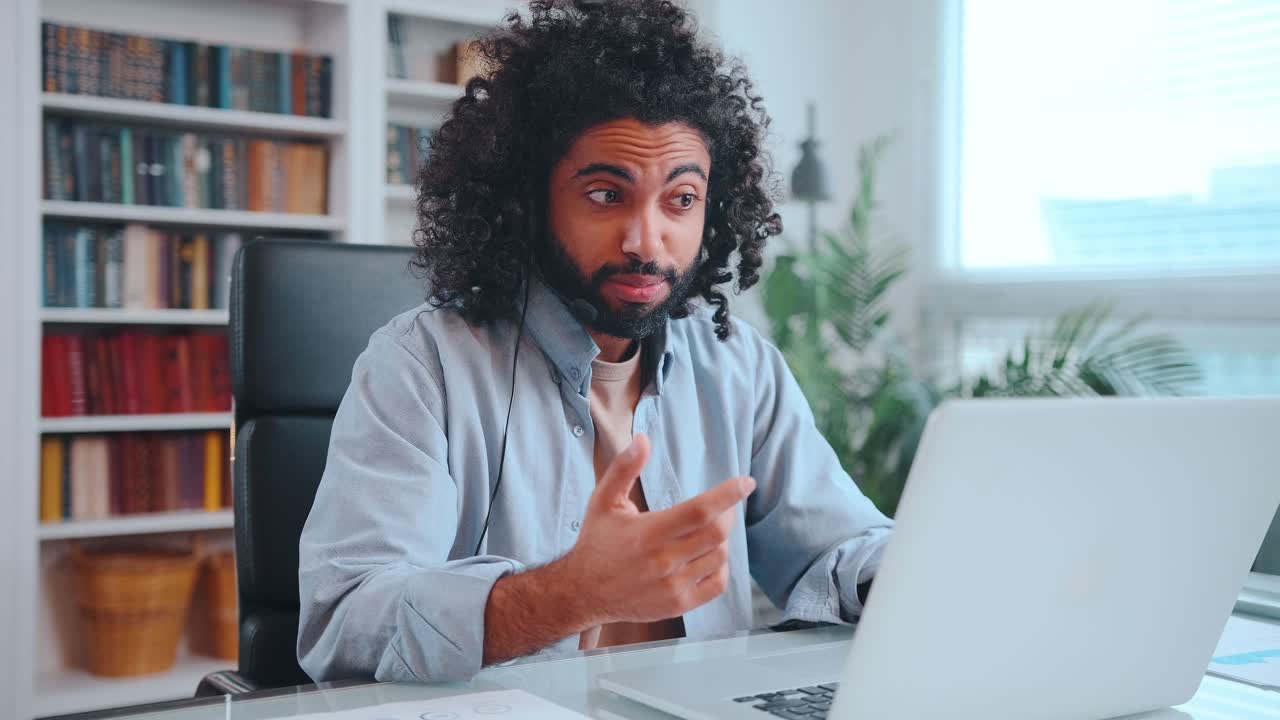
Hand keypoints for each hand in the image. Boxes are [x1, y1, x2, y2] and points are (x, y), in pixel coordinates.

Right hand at [563, 434, 755, 624]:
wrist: (582, 592)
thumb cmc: (596, 542)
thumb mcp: (603, 501)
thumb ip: (624, 469)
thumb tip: (643, 439)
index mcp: (648, 533)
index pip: (700, 510)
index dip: (728, 494)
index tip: (746, 482)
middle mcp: (663, 562)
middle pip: (717, 533)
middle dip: (728, 513)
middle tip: (724, 505)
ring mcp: (672, 587)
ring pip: (720, 557)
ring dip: (722, 539)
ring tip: (708, 530)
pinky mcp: (678, 605)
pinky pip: (717, 584)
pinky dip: (721, 566)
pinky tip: (708, 555)